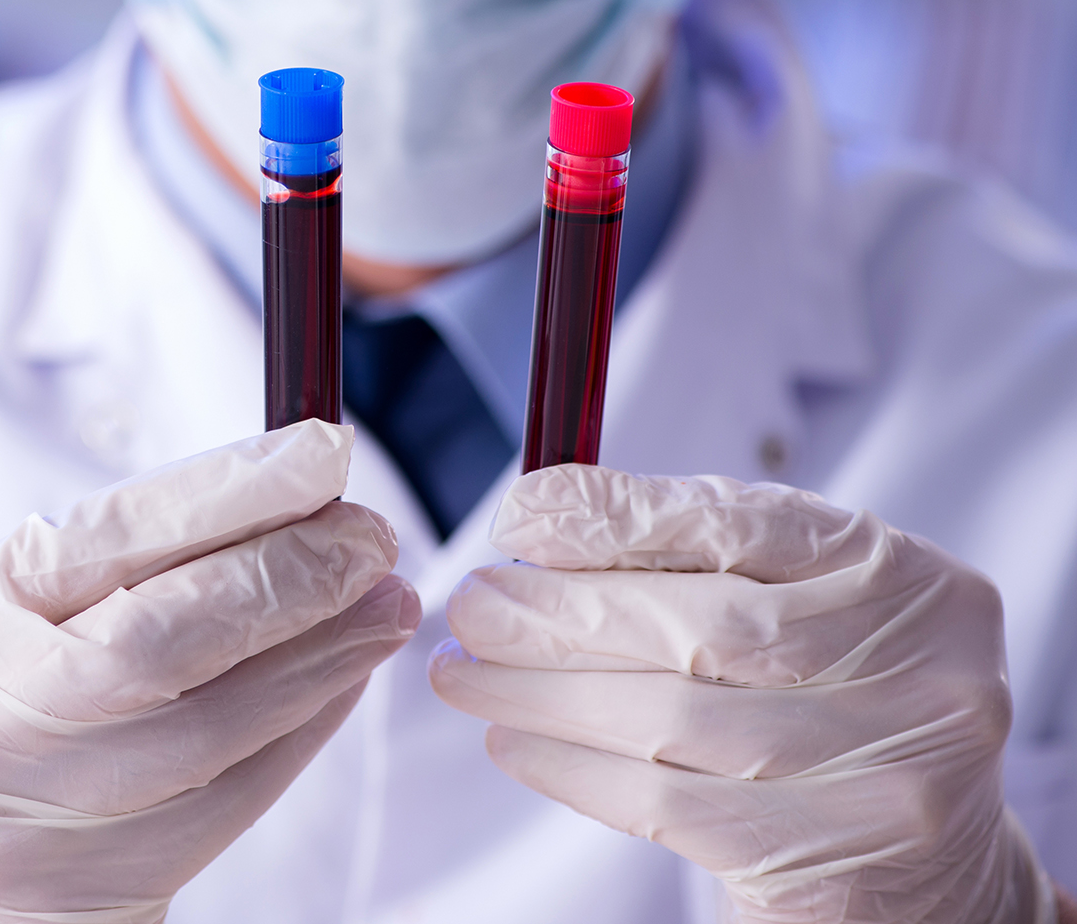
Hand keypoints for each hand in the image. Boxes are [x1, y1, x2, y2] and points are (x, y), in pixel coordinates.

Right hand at [0, 420, 419, 923]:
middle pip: (161, 646)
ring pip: (210, 736)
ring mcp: (16, 840)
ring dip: (320, 659)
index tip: (321, 455)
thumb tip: (287, 497)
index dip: (227, 493)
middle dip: (289, 579)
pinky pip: (224, 809)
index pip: (105, 543)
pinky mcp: (83, 910)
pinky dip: (299, 731)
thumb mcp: (12, 618)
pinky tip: (341, 679)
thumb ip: (126, 560)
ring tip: (386, 605)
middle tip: (373, 538)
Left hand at [430, 465, 1054, 922]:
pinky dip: (571, 767)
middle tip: (472, 604)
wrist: (926, 857)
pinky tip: (513, 739)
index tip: (521, 518)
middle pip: (700, 629)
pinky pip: (665, 807)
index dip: (618, 517)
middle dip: (559, 611)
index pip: (744, 526)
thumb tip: (542, 516)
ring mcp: (883, 783)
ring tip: (464, 672)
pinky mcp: (827, 873)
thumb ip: (689, 546)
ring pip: (668, 722)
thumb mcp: (794, 595)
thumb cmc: (836, 692)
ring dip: (541, 692)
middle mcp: (916, 677)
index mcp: (906, 580)